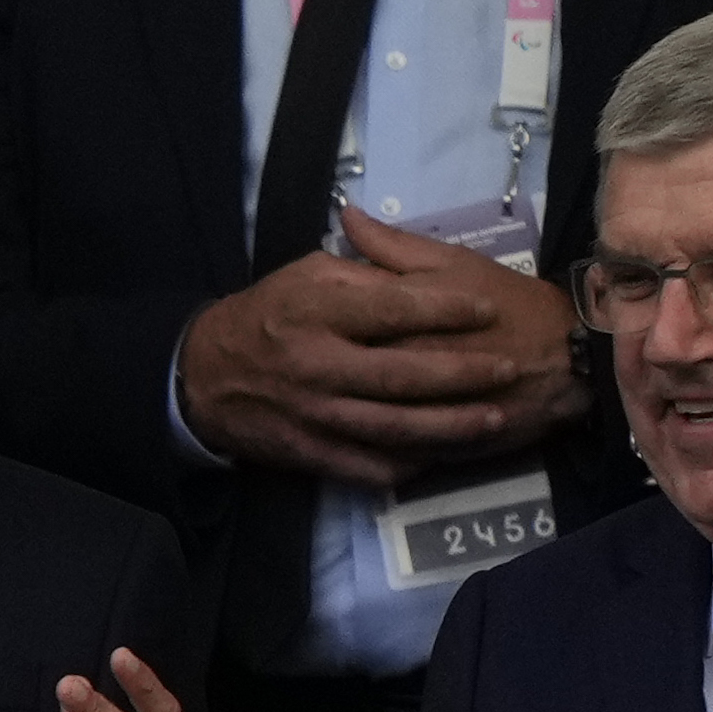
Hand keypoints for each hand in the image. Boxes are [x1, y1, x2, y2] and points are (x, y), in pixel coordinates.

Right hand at [172, 212, 588, 484]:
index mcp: (317, 310)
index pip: (392, 307)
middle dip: (462, 373)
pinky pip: (368, 465)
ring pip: (394, 427)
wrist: (205, 376)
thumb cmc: (267, 314)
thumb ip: (359, 263)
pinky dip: (409, 463)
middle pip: (403, 373)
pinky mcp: (311, 452)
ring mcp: (315, 413)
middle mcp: (317, 363)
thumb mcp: (304, 273)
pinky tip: (443, 454)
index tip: (487, 307)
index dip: (446, 307)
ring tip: (493, 417)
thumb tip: (412, 246)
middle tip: (507, 368)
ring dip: (450, 426)